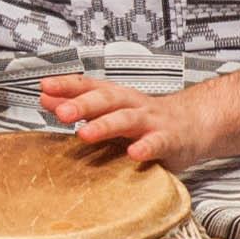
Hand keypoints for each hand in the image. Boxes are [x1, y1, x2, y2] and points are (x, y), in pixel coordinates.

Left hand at [40, 74, 218, 171]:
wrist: (194, 124)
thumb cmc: (146, 119)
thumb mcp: (111, 110)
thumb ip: (79, 105)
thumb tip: (46, 98)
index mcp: (116, 97)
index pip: (89, 86)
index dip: (67, 85)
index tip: (45, 87)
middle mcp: (132, 105)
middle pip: (106, 100)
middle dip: (82, 104)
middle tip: (60, 112)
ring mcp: (152, 122)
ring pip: (128, 119)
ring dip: (105, 125)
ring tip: (86, 133)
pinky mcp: (170, 140)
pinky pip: (158, 143)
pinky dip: (146, 148)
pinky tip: (134, 153)